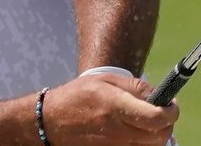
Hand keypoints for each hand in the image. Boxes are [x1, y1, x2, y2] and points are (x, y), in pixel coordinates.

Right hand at [42, 74, 177, 144]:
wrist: (50, 121)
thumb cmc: (76, 96)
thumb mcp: (103, 81)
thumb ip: (133, 86)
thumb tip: (158, 96)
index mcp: (113, 105)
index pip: (156, 117)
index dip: (170, 111)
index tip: (170, 104)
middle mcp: (116, 129)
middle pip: (159, 135)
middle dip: (165, 123)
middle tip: (159, 112)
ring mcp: (114, 145)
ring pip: (151, 144)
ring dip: (154, 133)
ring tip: (141, 120)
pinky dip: (141, 141)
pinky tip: (130, 129)